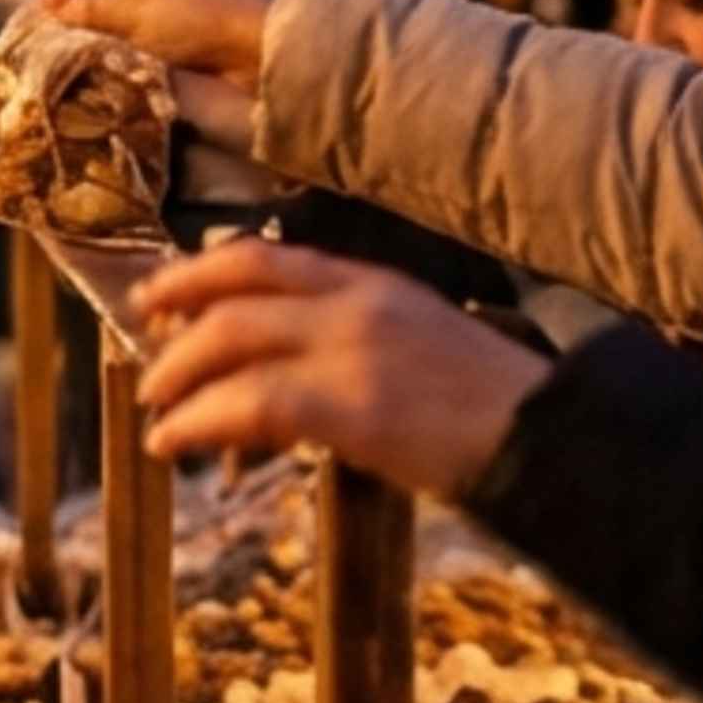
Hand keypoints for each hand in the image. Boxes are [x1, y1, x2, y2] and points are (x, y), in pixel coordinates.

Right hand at [40, 0, 270, 148]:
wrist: (254, 48)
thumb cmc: (195, 20)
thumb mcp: (132, 13)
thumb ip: (84, 7)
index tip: (50, 17)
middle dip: (74, 9)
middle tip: (62, 38)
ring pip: (103, 8)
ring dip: (93, 29)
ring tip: (86, 49)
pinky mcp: (162, 20)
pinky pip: (122, 25)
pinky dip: (112, 40)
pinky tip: (108, 56)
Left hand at [133, 241, 548, 495]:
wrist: (557, 439)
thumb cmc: (492, 407)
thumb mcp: (418, 346)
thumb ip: (347, 342)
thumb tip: (272, 370)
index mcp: (374, 282)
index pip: (263, 257)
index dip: (195, 274)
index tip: (155, 297)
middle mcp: (357, 302)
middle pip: (233, 297)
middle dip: (174, 332)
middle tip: (146, 369)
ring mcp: (354, 349)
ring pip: (229, 344)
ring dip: (177, 381)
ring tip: (157, 415)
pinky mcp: (353, 405)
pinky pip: (248, 404)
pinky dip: (197, 423)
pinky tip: (174, 445)